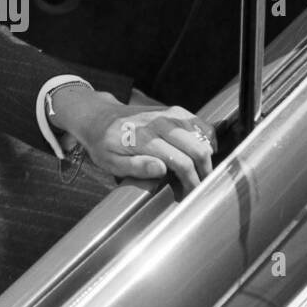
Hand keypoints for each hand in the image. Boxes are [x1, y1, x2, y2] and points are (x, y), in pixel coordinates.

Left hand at [54, 89, 216, 190]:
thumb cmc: (104, 143)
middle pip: (198, 149)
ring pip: (203, 135)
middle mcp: (159, 123)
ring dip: (207, 156)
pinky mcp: (173, 110)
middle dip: (204, 172)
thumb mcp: (110, 162)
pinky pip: (199, 124)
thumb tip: (162, 169)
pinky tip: (202, 151)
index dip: (191, 182)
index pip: (181, 163)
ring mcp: (168, 114)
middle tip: (198, 186)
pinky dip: (207, 138)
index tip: (190, 195)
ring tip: (199, 172)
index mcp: (144, 138)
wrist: (99, 116)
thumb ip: (136, 167)